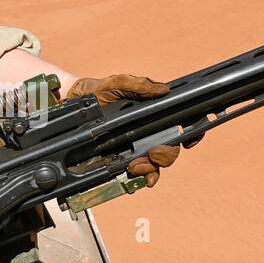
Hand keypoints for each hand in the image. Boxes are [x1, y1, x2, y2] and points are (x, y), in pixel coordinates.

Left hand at [65, 74, 181, 187]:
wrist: (72, 106)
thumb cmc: (97, 92)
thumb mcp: (116, 84)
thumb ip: (138, 85)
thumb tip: (163, 90)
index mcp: (153, 114)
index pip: (181, 124)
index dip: (192, 133)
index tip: (189, 140)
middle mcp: (148, 133)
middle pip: (171, 150)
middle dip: (166, 155)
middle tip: (152, 154)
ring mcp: (136, 148)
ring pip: (156, 166)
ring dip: (151, 169)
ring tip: (135, 166)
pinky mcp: (121, 160)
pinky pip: (137, 175)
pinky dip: (140, 178)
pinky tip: (134, 176)